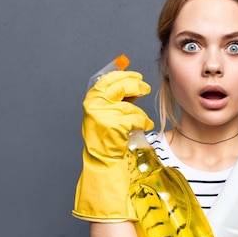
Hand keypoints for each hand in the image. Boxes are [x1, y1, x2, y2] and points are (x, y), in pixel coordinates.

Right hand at [72, 70, 153, 221]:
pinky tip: (143, 127)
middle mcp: (94, 105)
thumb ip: (117, 98)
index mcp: (92, 99)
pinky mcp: (114, 126)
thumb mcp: (108, 113)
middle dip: (135, 85)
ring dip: (139, 113)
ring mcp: (103, 115)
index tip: (136, 75)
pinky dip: (142, 122)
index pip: (108, 79)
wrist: (103, 161)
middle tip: (145, 87)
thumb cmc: (107, 138)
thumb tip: (131, 82)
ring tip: (142, 121)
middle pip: (120, 86)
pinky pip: (135, 118)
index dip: (124, 75)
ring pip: (130, 106)